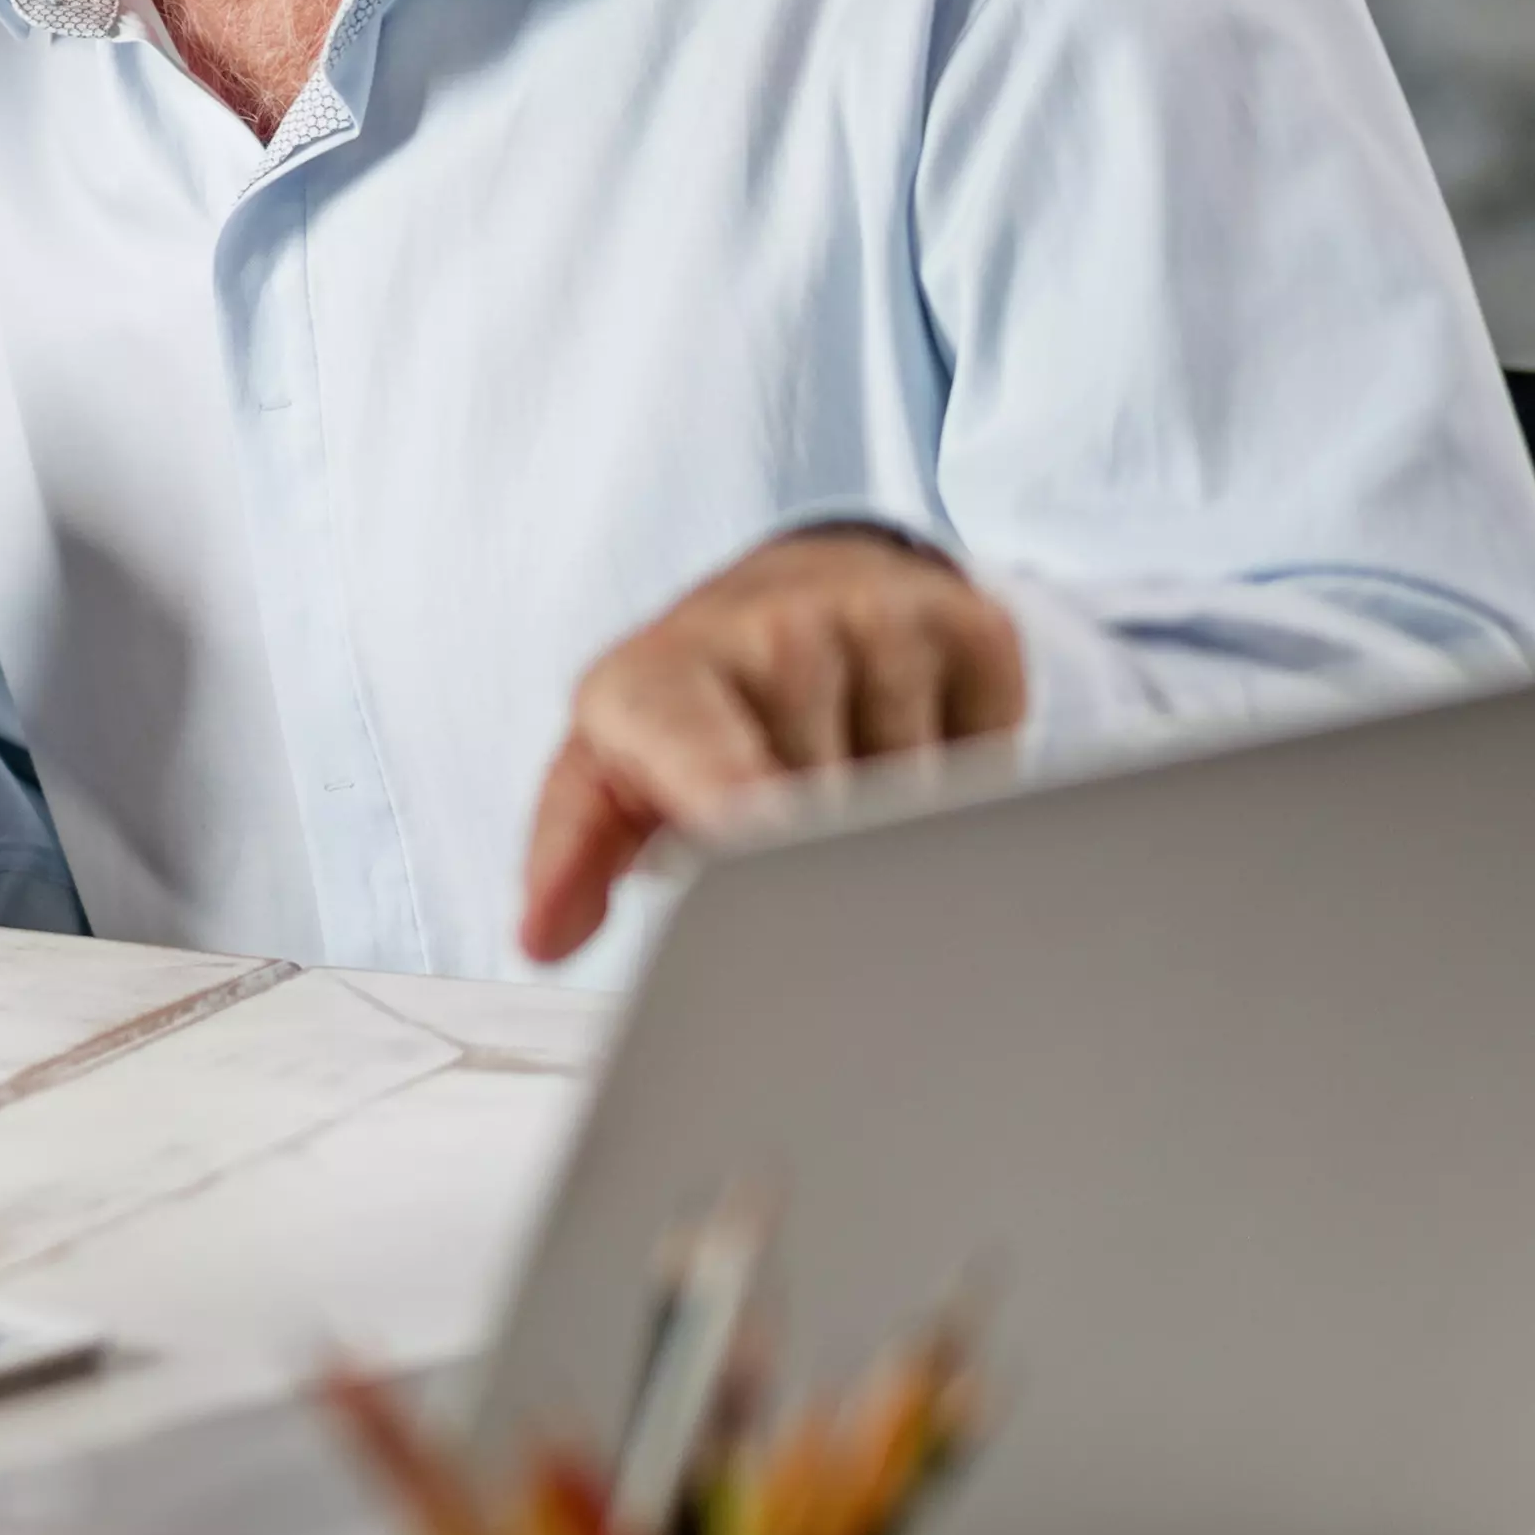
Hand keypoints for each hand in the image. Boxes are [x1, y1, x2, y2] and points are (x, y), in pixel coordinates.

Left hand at [519, 528, 1028, 963]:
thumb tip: (542, 937)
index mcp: (655, 680)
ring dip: (887, 821)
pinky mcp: (970, 621)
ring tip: (833, 769)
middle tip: (777, 826)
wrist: (785, 597)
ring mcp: (875, 617)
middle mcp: (766, 631)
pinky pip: (992, 750)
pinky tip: (902, 736)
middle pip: (823, 810)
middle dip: (812, 856)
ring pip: (914, 794)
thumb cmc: (685, 712)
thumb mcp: (605, 774)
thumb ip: (571, 858)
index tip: (759, 840)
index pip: (700, 753)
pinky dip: (959, 774)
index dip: (736, 803)